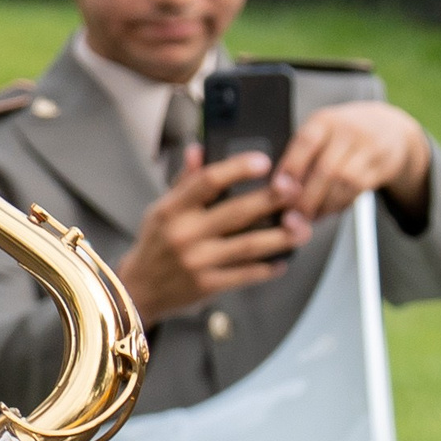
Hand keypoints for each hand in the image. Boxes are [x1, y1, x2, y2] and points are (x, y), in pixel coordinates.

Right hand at [117, 149, 305, 324]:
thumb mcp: (160, 209)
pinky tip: (282, 260)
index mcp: (172, 210)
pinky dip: (266, 268)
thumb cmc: (154, 245)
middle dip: (271, 200)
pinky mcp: (206, 285)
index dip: (238, 169)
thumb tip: (199, 149)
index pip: (207, 181)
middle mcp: (184, 234)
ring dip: (280, 237)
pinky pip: (244, 275)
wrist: (137, 291)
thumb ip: (184, 181)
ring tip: (303, 229)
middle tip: (297, 190)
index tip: (264, 161)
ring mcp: (197, 262)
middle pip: (237, 212)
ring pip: (248, 246)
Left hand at [272, 101, 430, 226]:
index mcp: (325, 120)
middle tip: (292, 214)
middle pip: (326, 169)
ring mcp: (368, 148)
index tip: (277, 189)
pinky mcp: (381, 165)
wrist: (389, 127)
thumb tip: (278, 187)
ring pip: (343, 183)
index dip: (290, 168)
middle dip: (306, 197)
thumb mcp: (320, 131)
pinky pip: (357, 190)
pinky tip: (328, 210)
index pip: (305, 142)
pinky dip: (339, 205)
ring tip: (308, 216)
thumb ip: (299, 154)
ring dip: (323, 205)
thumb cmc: (342, 133)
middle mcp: (348, 131)